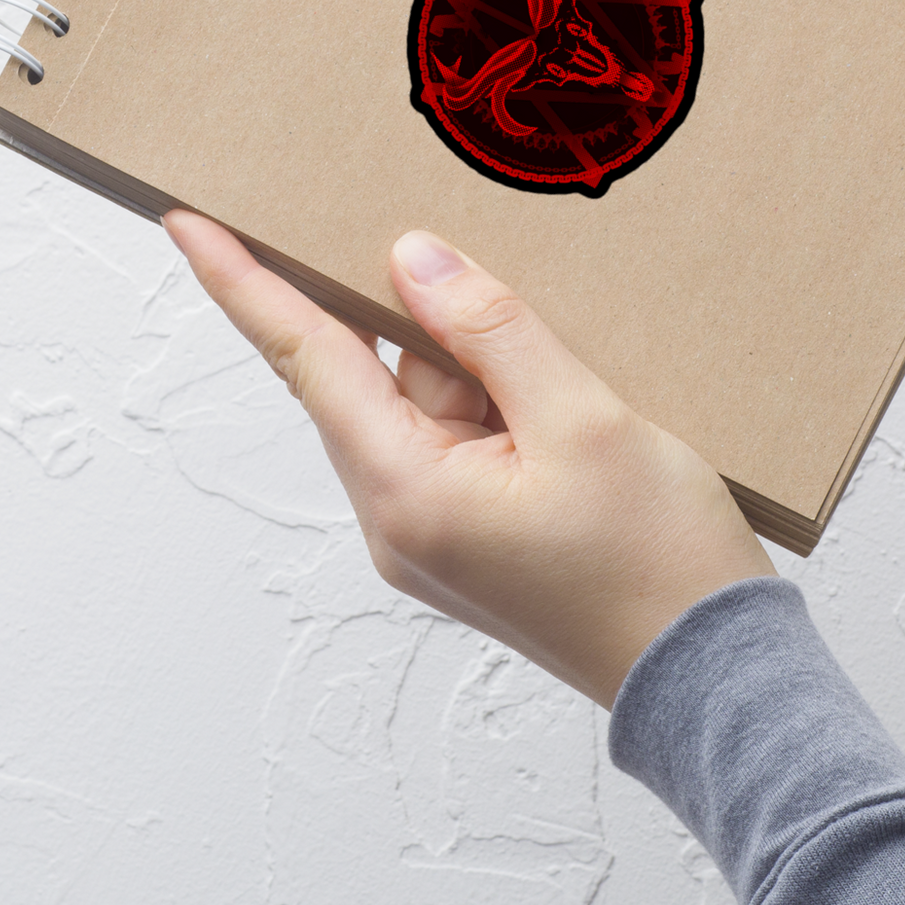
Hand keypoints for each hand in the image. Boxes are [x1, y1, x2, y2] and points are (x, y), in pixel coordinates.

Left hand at [164, 214, 775, 707]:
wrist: (715, 683)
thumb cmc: (658, 564)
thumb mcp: (583, 420)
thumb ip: (490, 331)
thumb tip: (410, 260)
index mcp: (406, 492)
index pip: (307, 358)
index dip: (245, 284)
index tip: (188, 222)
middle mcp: (400, 519)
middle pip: (372, 374)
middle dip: (408, 308)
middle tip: (432, 232)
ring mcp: (436, 535)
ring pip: (427, 403)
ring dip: (475, 357)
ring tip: (560, 348)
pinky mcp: (477, 539)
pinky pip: (463, 437)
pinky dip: (496, 396)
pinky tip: (557, 380)